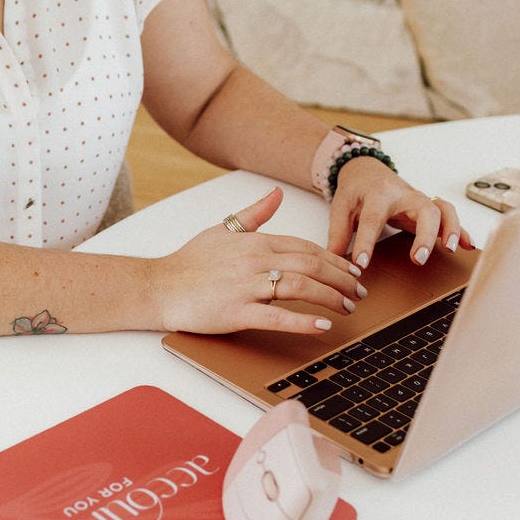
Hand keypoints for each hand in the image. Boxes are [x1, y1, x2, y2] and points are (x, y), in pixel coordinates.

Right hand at [154, 187, 367, 335]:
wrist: (159, 285)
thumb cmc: (189, 261)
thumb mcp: (222, 229)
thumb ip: (254, 214)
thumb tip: (276, 193)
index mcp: (255, 241)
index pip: (306, 247)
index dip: (334, 259)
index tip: (351, 270)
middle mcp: (255, 260)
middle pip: (311, 266)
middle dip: (341, 279)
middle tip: (360, 292)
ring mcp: (246, 286)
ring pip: (301, 287)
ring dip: (330, 297)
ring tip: (347, 308)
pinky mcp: (237, 311)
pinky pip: (277, 316)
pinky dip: (303, 321)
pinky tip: (322, 326)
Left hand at [326, 155, 474, 270]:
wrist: (367, 171)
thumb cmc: (356, 190)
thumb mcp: (341, 207)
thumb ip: (338, 233)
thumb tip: (334, 261)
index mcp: (378, 194)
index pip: (374, 219)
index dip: (368, 243)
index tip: (363, 264)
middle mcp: (404, 195)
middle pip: (423, 210)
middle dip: (424, 235)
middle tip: (418, 259)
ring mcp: (419, 201)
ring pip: (443, 210)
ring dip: (451, 229)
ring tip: (452, 249)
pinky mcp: (427, 208)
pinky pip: (449, 216)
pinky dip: (461, 230)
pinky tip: (469, 246)